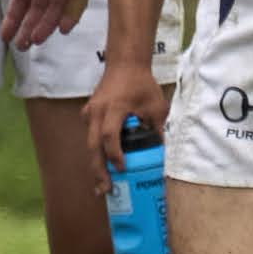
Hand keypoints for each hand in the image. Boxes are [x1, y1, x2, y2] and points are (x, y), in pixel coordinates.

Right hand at [0, 0, 98, 50]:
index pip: (21, 1)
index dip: (14, 18)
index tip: (5, 36)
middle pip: (38, 9)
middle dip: (29, 28)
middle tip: (22, 46)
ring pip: (56, 7)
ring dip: (47, 24)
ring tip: (37, 39)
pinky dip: (72, 12)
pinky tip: (62, 27)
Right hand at [87, 44, 167, 181]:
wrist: (125, 63)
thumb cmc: (142, 84)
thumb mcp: (157, 106)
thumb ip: (158, 129)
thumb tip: (163, 155)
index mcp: (114, 108)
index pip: (110, 136)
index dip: (114, 155)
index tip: (123, 169)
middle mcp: (97, 111)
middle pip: (93, 145)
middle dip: (98, 170)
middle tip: (105, 190)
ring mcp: (90, 112)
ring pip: (89, 143)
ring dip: (95, 165)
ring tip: (102, 186)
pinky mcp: (89, 113)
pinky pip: (90, 135)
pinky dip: (96, 152)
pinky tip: (102, 167)